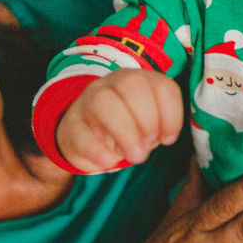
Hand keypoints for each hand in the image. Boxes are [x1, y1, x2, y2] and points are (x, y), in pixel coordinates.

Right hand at [56, 69, 182, 172]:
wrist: (85, 135)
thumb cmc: (126, 127)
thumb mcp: (147, 124)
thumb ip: (160, 125)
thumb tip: (165, 136)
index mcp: (140, 80)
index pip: (162, 85)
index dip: (171, 115)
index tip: (168, 139)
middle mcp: (113, 83)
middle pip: (131, 84)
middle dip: (147, 120)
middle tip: (148, 146)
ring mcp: (88, 100)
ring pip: (102, 101)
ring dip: (125, 132)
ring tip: (135, 156)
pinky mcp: (71, 124)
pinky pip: (81, 132)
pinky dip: (98, 150)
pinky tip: (109, 162)